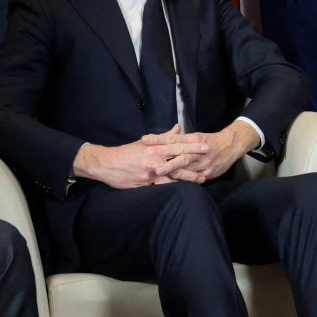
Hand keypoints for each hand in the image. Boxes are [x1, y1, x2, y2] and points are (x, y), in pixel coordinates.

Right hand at [72, 124, 208, 188]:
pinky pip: (163, 185)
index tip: (206, 145)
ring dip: (188, 177)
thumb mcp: (145, 142)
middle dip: (195, 161)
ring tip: (202, 179)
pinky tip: (184, 189)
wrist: (106, 164)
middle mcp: (154, 160)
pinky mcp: (146, 183)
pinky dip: (174, 186)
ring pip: (173, 175)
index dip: (193, 146)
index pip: (178, 145)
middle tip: (209, 162)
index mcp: (154, 148)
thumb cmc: (127, 152)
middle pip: (179, 160)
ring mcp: (151, 173)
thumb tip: (178, 127)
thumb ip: (164, 136)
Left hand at [142, 121, 259, 182]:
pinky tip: (173, 186)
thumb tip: (165, 137)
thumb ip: (180, 138)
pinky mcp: (208, 173)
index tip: (144, 140)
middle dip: (165, 161)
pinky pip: (194, 179)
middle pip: (180, 155)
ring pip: (186, 169)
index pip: (173, 139)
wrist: (232, 145)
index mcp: (194, 139)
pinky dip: (184, 181)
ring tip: (158, 176)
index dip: (159, 139)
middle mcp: (198, 151)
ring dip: (172, 173)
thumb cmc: (211, 141)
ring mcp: (203, 163)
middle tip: (152, 164)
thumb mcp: (196, 136)